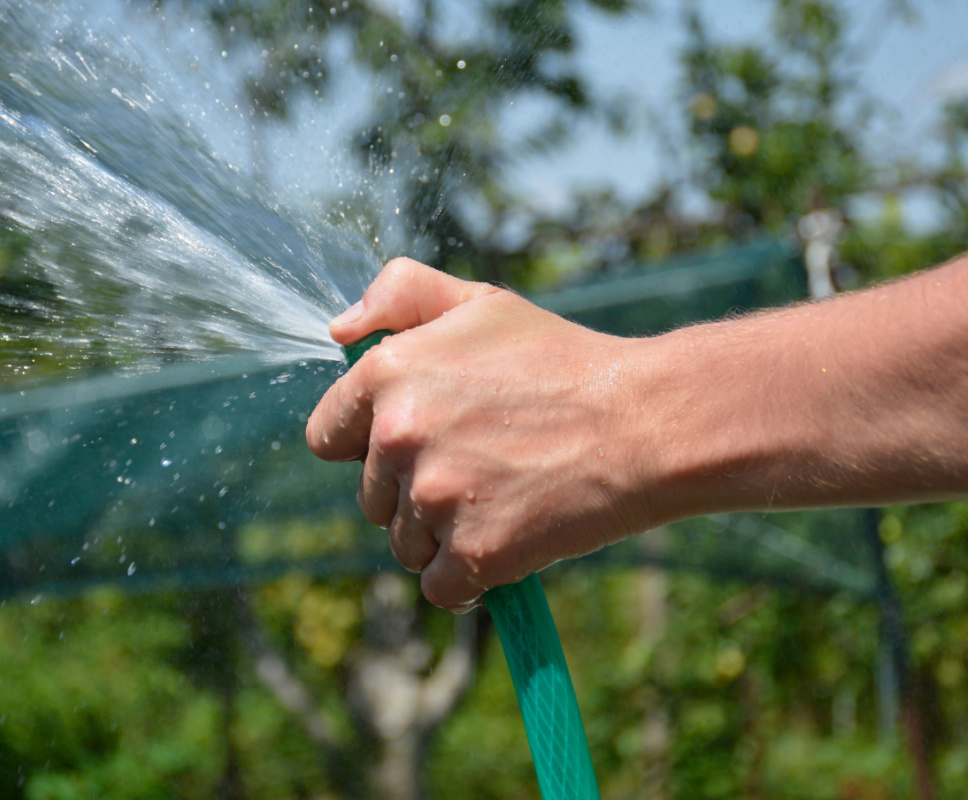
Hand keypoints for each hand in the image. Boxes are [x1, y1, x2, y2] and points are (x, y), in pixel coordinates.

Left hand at [307, 259, 656, 610]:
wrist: (644, 421)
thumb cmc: (561, 361)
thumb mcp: (479, 303)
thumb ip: (400, 295)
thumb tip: (338, 333)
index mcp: (387, 372)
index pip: (326, 437)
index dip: (366, 445)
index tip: (414, 444)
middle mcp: (398, 434)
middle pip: (371, 497)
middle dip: (414, 490)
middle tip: (481, 463)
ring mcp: (434, 495)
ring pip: (404, 544)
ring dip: (443, 534)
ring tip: (502, 496)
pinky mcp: (473, 551)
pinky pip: (440, 587)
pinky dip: (469, 577)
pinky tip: (508, 541)